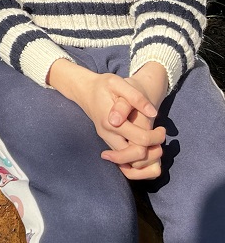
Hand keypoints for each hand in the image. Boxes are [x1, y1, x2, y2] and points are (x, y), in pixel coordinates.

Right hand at [47, 59, 165, 178]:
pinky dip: (138, 161)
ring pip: (129, 164)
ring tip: (154, 144)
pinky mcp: (109, 143)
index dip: (157, 137)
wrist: (85, 91)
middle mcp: (107, 135)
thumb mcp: (117, 82)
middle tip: (158, 137)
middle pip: (135, 159)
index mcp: (110, 122)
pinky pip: (125, 162)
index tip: (162, 128)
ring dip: (147, 160)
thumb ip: (135, 97)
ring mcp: (107, 141)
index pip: (141, 140)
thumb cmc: (103, 86)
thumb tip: (152, 113)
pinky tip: (145, 147)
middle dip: (153, 153)